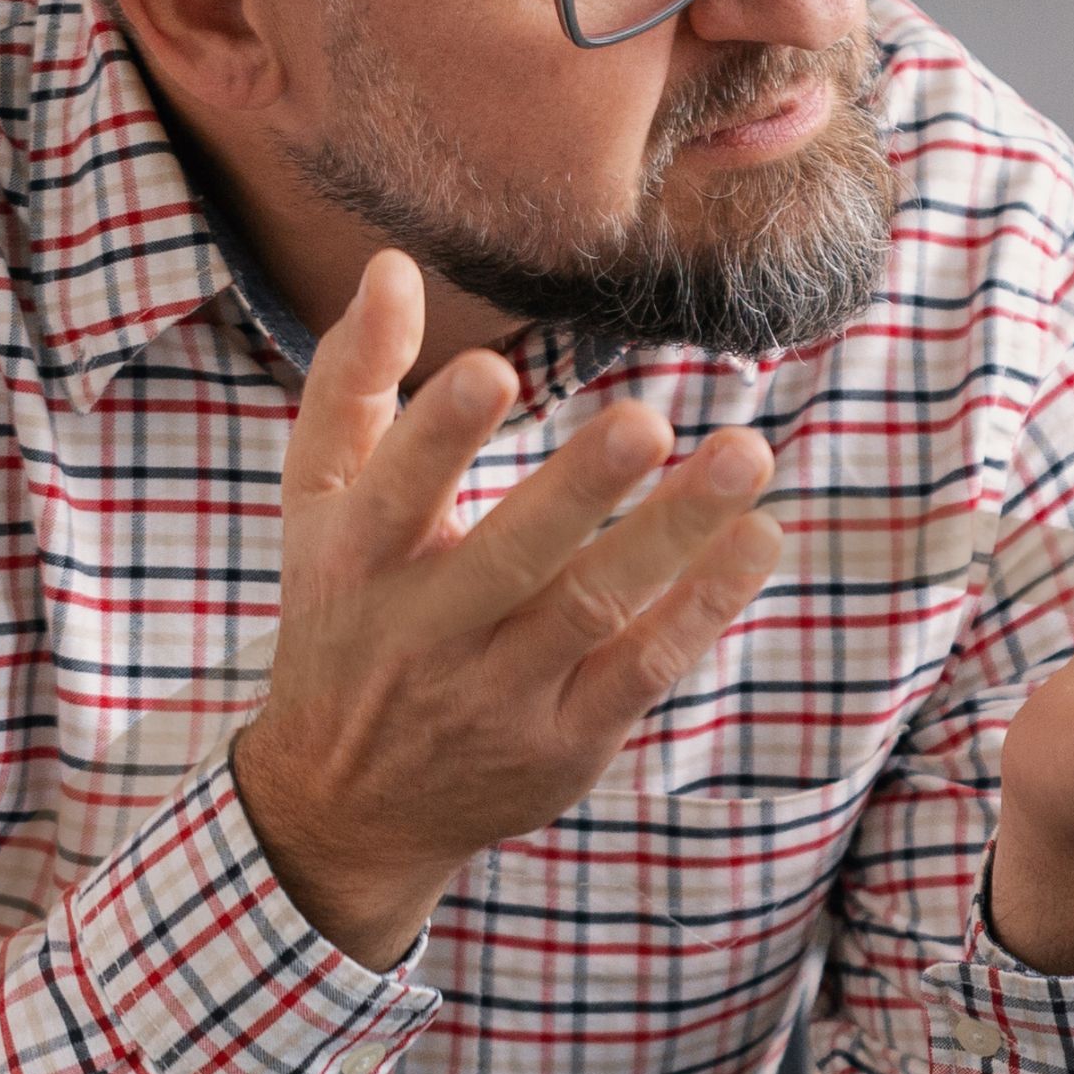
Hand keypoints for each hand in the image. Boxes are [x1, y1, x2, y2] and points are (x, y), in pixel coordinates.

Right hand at [232, 253, 786, 965]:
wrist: (345, 808)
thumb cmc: (344, 620)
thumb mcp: (317, 510)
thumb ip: (352, 383)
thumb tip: (393, 265)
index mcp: (356, 565)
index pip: (393, 492)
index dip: (436, 434)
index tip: (490, 368)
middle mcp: (424, 635)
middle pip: (509, 557)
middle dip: (578, 490)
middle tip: (647, 420)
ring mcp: (498, 695)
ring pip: (591, 610)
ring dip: (674, 535)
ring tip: (745, 458)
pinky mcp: (564, 742)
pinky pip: (641, 669)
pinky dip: (702, 607)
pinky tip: (756, 539)